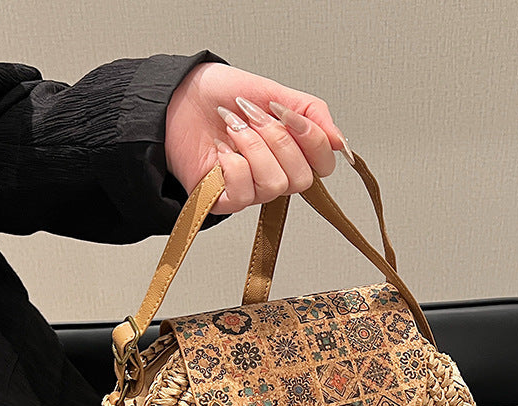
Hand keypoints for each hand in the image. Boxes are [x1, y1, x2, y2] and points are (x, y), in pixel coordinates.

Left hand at [164, 62, 353, 215]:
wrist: (177, 97)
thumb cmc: (220, 95)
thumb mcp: (274, 92)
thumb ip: (312, 113)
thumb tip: (340, 142)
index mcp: (290, 152)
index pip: (323, 164)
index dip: (311, 139)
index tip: (287, 113)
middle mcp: (274, 174)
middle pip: (302, 179)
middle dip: (278, 140)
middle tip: (253, 117)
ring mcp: (250, 190)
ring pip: (274, 185)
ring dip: (253, 148)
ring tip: (234, 128)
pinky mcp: (224, 201)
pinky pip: (243, 193)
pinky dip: (232, 165)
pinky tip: (221, 150)